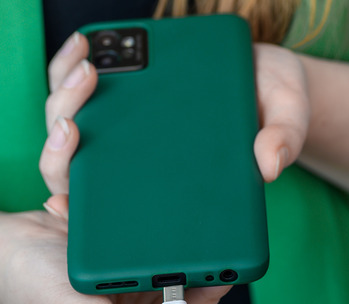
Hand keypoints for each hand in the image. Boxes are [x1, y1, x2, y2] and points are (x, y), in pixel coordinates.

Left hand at [40, 39, 310, 217]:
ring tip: (83, 69)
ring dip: (65, 100)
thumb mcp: (287, 119)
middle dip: (62, 148)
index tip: (60, 205)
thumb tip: (268, 164)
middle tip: (73, 125)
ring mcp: (126, 129)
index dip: (77, 214)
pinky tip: (85, 43)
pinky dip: (74, 67)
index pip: (111, 210)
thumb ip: (282, 140)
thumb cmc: (273, 107)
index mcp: (163, 184)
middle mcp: (135, 161)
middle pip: (77, 167)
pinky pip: (85, 87)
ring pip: (72, 125)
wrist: (267, 76)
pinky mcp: (126, 95)